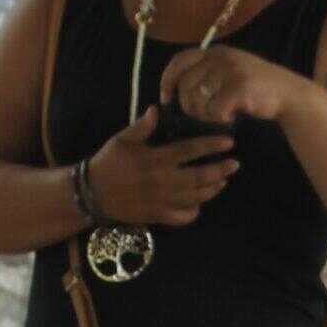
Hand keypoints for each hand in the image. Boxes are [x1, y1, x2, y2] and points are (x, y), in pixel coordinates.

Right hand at [88, 106, 238, 229]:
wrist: (91, 193)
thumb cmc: (109, 162)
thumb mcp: (122, 139)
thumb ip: (142, 126)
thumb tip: (157, 109)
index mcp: (155, 159)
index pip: (189, 151)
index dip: (210, 146)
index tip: (228, 142)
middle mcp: (162, 181)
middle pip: (199, 177)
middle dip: (220, 170)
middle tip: (235, 164)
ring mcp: (161, 200)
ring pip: (195, 198)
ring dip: (212, 189)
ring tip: (223, 181)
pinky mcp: (157, 216)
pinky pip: (182, 217)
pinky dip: (194, 212)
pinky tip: (199, 203)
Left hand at [160, 44, 307, 129]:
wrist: (290, 95)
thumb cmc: (258, 89)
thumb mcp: (231, 71)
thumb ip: (207, 73)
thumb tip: (176, 89)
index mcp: (216, 51)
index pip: (179, 61)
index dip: (167, 80)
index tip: (165, 98)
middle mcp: (221, 57)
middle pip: (185, 85)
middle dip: (188, 106)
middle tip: (203, 116)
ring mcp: (230, 71)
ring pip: (198, 100)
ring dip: (205, 115)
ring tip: (220, 116)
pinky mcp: (239, 87)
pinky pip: (215, 111)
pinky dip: (220, 120)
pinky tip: (232, 118)